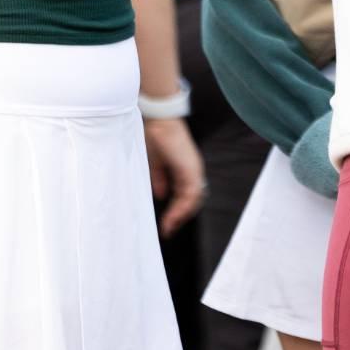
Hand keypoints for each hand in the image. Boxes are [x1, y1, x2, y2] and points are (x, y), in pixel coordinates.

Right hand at [144, 117, 204, 237]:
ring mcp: (194, 170)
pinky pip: (191, 194)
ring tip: (169, 226)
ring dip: (181, 215)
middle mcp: (193, 171)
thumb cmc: (156, 137)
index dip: (177, 210)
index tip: (167, 223)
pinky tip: (172, 216)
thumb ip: (160, 180)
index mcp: (184, 169)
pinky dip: (183, 207)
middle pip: (192, 200)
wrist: (159, 121)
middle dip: (180, 216)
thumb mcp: (155, 163)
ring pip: (193, 200)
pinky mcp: (192, 170)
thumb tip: (161, 195)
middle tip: (168, 229)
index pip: (185, 195)